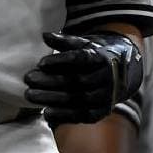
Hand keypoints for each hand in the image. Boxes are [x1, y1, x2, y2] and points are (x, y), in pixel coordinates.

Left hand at [24, 31, 142, 124]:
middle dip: (50, 82)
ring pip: (78, 100)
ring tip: (31, 96)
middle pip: (76, 81)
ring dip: (53, 99)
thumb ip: (65, 41)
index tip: (41, 63)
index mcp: (103, 57)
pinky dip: (64, 116)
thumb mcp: (85, 44)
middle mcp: (107, 78)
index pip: (81, 59)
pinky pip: (83, 116)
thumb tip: (44, 36)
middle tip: (29, 80)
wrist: (123, 72)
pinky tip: (46, 112)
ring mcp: (106, 96)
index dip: (61, 61)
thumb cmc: (97, 54)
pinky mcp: (103, 111)